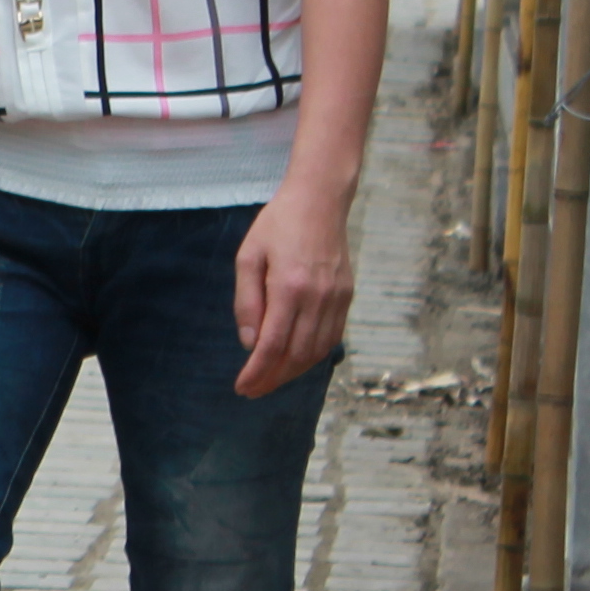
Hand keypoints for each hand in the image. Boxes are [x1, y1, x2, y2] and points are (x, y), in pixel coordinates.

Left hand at [232, 182, 356, 397]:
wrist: (319, 201)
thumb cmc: (277, 225)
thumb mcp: (249, 257)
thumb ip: (247, 302)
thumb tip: (249, 343)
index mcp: (289, 287)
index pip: (272, 345)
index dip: (257, 372)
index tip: (242, 387)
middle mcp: (318, 297)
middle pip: (297, 355)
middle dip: (273, 378)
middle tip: (252, 390)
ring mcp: (337, 298)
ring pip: (317, 351)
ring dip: (294, 371)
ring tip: (271, 379)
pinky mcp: (347, 295)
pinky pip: (332, 337)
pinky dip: (313, 355)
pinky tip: (296, 360)